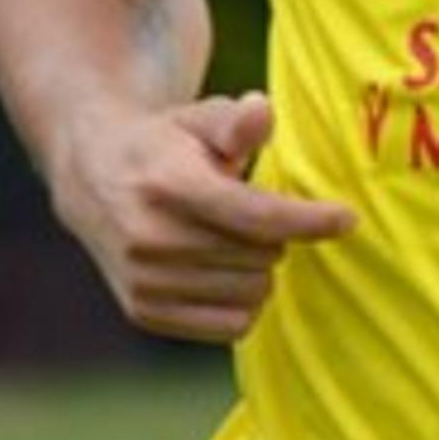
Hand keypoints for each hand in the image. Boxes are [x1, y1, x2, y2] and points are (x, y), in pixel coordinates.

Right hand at [51, 89, 351, 344]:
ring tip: (232, 240)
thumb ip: (236, 121)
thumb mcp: (198, 119)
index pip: (256, 216)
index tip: (347, 218)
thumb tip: (263, 112)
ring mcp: (144, 282)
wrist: (91, 177)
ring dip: (259, 269)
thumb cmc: (164, 145)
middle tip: (251, 215)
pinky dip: (242, 303)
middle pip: (260, 257)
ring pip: (251, 294)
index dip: (308, 220)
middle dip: (275, 237)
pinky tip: (224, 272)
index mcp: (169, 187)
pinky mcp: (144, 312)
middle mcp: (151, 239)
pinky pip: (230, 327)